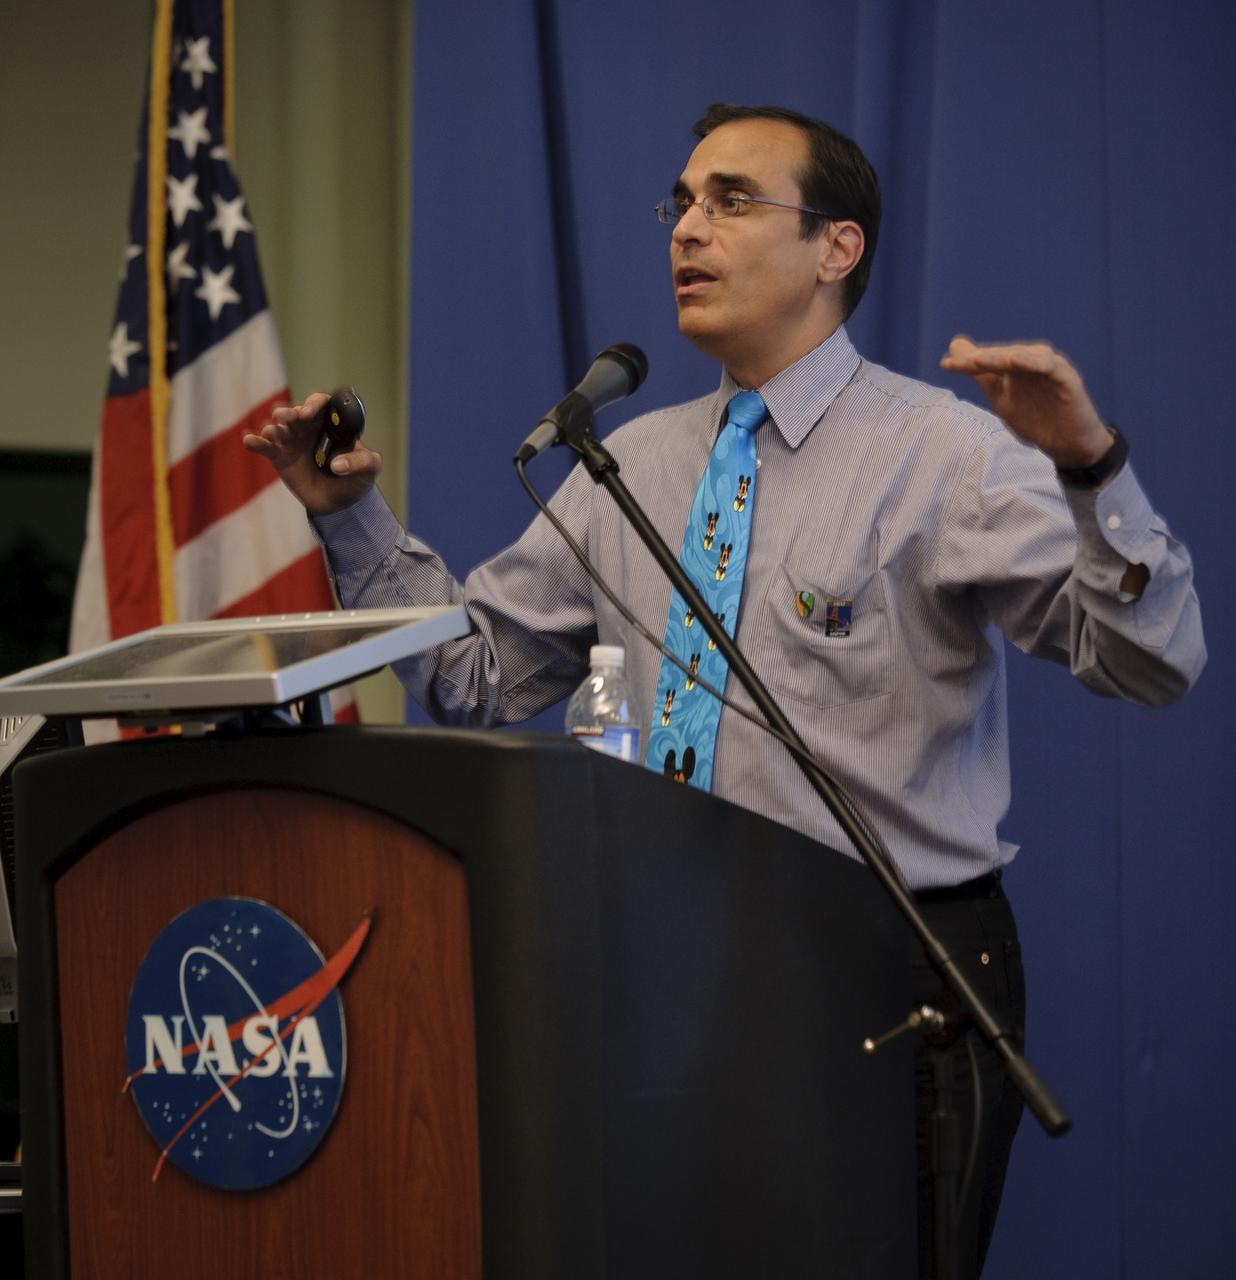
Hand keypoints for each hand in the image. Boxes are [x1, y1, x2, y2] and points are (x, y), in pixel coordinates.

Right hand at [243, 391, 383, 515]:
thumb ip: (361, 462)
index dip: (314, 403)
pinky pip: (265, 446)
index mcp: (331, 423)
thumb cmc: (357, 478)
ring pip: (278, 428)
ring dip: (272, 428)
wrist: (340, 503)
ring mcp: (292, 440)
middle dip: (289, 413)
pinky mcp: (279, 456)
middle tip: (284, 418)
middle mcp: (309, 427)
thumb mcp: (370, 469)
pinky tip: (249, 440)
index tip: (308, 412)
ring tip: (271, 433)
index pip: (321, 404)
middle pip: (295, 413)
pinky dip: (255, 442)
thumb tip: (337, 465)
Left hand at [940, 336, 1112, 469]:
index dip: (967, 362)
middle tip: (961, 362)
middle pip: (1004, 356)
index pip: (989, 361)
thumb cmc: (1036, 418)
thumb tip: (953, 349)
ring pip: (1025, 357)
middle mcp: (1032, 363)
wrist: (1066, 443)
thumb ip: (981, 375)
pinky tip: (1016, 361)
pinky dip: (1034, 362)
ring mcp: (1050, 369)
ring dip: (1002, 357)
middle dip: (981, 359)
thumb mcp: (1001, 398)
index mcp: (1016, 367)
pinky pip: (1050, 366)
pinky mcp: (1067, 378)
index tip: (945, 365)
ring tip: (979, 359)